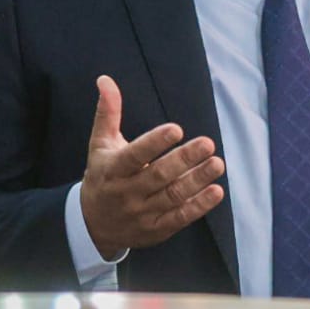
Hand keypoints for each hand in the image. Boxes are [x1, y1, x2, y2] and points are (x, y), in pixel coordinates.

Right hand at [80, 76, 224, 259]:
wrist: (92, 225)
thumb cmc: (102, 176)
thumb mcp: (100, 144)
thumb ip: (108, 112)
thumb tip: (105, 79)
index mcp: (113, 170)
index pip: (134, 155)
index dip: (154, 143)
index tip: (176, 129)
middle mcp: (126, 193)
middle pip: (158, 176)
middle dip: (184, 160)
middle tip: (208, 143)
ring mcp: (142, 213)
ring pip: (173, 196)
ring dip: (197, 181)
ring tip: (217, 164)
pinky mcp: (156, 229)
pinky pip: (179, 218)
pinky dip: (198, 207)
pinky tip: (216, 191)